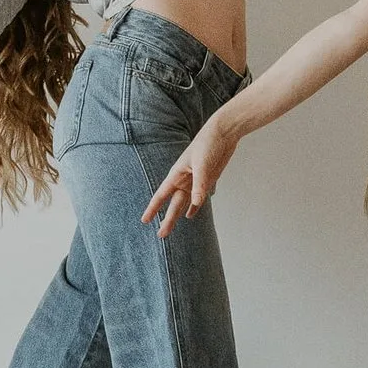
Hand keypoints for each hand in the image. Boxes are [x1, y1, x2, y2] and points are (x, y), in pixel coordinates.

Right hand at [142, 114, 241, 237]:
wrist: (223, 132)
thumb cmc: (209, 143)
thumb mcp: (203, 164)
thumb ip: (200, 184)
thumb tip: (196, 204)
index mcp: (177, 174)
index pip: (161, 195)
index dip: (153, 208)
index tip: (144, 220)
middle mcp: (184, 179)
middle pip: (174, 204)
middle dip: (167, 219)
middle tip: (161, 235)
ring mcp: (196, 180)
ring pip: (185, 202)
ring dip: (179, 214)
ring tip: (171, 226)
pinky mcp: (207, 179)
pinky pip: (199, 196)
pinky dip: (195, 205)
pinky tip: (192, 213)